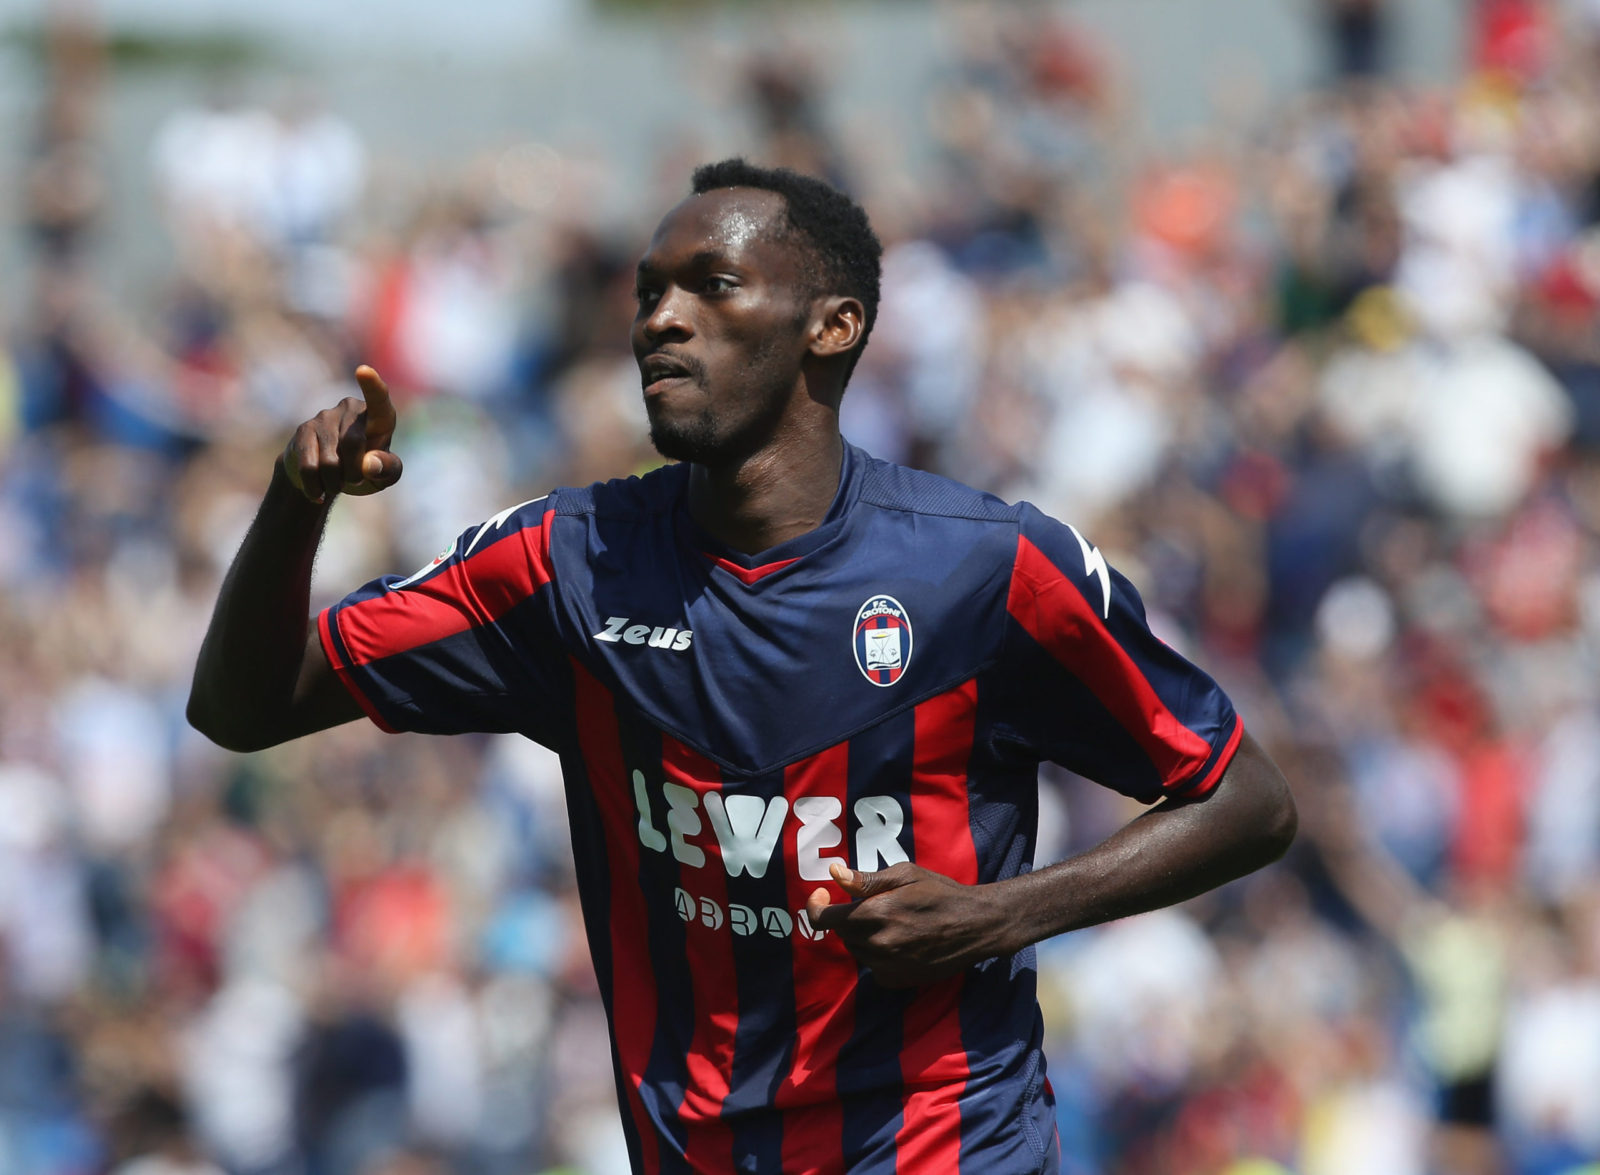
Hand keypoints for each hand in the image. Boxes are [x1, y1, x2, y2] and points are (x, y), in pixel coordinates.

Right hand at [282, 365, 403, 503]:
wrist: (326, 477)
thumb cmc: (364, 472)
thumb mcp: (383, 477)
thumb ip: (387, 470)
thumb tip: (369, 463)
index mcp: (378, 417)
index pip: (378, 399)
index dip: (372, 386)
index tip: (363, 371)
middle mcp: (351, 409)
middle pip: (353, 444)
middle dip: (354, 473)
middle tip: (353, 481)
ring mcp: (325, 417)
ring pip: (329, 461)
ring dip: (334, 482)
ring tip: (336, 484)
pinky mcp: (304, 430)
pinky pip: (309, 466)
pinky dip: (315, 486)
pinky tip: (317, 493)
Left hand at [804, 861, 1008, 987]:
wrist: (976, 926)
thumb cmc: (941, 893)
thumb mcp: (906, 875)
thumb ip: (867, 880)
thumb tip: (835, 875)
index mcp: (877, 914)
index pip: (826, 919)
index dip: (816, 907)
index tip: (822, 896)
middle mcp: (878, 944)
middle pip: (841, 933)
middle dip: (847, 917)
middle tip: (869, 904)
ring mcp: (887, 966)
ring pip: (856, 950)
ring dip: (861, 935)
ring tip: (889, 921)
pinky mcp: (897, 980)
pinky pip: (872, 966)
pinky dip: (876, 953)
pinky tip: (898, 941)